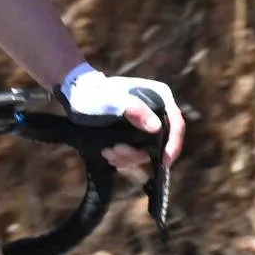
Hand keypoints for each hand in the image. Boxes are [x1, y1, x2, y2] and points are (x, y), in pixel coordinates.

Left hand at [60, 62, 183, 172]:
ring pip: (145, 152)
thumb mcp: (113, 100)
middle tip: (117, 151)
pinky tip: (107, 153)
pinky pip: (135, 155)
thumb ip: (135, 110)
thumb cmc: (95, 93)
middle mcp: (156, 112)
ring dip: (127, 157)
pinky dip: (122, 159)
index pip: (175, 122)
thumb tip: (156, 127)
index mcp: (159, 97)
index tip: (165, 161)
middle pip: (160, 143)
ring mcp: (146, 126)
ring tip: (107, 152)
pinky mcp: (135, 137)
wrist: (78, 96)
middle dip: (138, 153)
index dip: (173, 143)